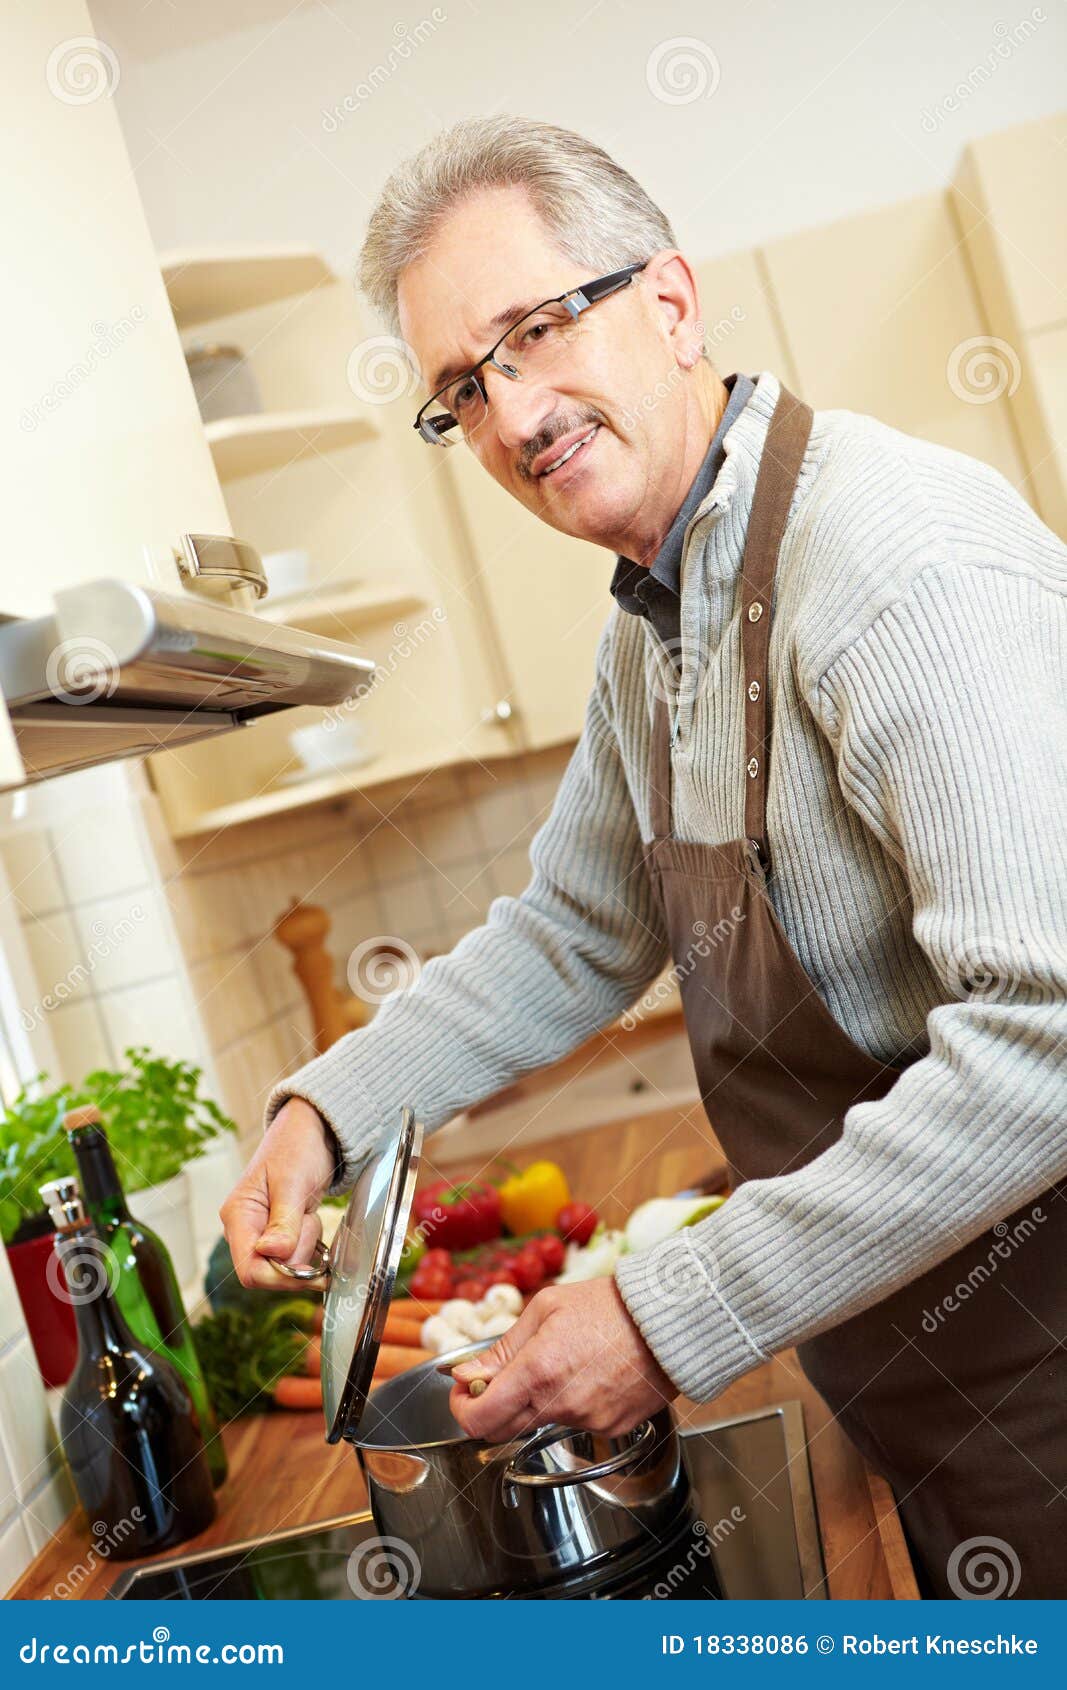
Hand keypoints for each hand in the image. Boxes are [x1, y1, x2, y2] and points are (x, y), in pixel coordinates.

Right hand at [219, 1097, 337, 1289]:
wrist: (313, 1129)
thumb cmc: (298, 1146)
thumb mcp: (293, 1182)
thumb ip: (284, 1221)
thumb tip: (271, 1254)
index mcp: (238, 1216)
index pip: (250, 1271)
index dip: (280, 1277)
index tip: (311, 1270)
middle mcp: (244, 1229)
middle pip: (268, 1273)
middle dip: (297, 1258)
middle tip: (310, 1221)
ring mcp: (260, 1232)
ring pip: (284, 1266)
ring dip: (306, 1247)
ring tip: (308, 1213)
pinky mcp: (278, 1232)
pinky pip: (294, 1255)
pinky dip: (309, 1244)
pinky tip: (310, 1219)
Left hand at [448, 1277, 675, 1441]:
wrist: (667, 1321)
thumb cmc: (608, 1306)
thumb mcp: (546, 1308)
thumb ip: (502, 1348)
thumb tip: (466, 1375)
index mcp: (538, 1371)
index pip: (479, 1419)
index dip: (462, 1409)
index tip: (464, 1392)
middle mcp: (560, 1405)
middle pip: (502, 1431)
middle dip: (491, 1407)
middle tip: (499, 1379)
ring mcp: (587, 1421)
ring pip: (539, 1424)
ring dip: (534, 1403)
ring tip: (560, 1364)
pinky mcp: (610, 1429)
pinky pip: (574, 1424)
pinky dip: (569, 1406)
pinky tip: (587, 1376)